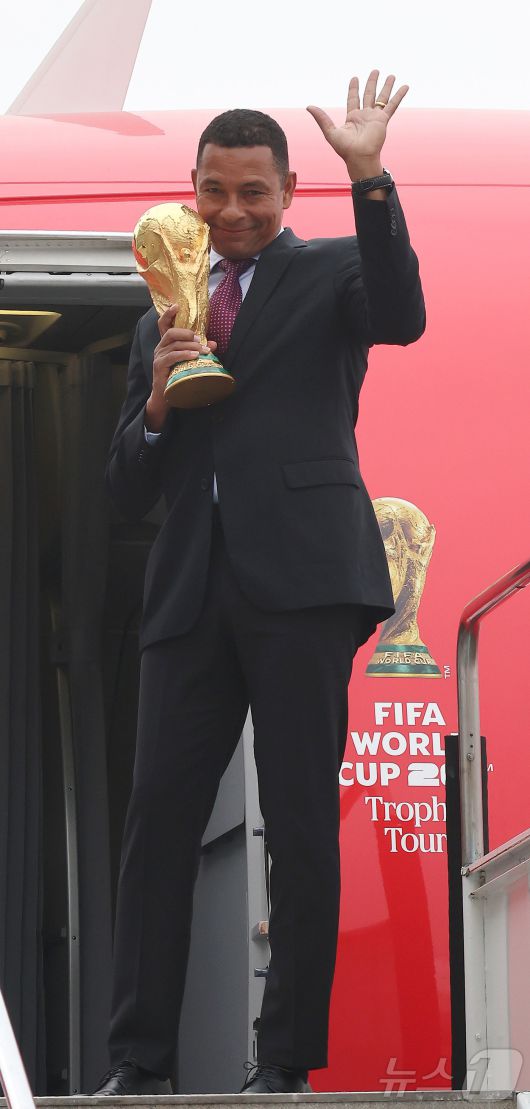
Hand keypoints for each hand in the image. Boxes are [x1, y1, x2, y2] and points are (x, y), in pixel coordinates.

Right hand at [146, 304, 216, 429]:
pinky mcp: (159, 366)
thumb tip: (214, 344)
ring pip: (174, 344)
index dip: (168, 314)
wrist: (165, 397)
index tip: (177, 306)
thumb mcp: (189, 362)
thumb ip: (199, 351)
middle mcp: (160, 348)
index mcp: (166, 344)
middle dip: (186, 332)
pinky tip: (194, 355)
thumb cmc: (177, 377)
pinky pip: (172, 356)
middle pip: (171, 332)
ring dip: (190, 345)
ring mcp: (159, 357)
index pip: (163, 324)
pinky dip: (184, 354)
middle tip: (199, 338)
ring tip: (202, 350)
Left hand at [307, 70, 408, 181]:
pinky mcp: (383, 120)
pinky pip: (392, 105)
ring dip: (386, 86)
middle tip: (375, 71)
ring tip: (391, 75)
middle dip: (372, 82)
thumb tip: (309, 106)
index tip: (355, 78)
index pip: (353, 98)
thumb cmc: (345, 149)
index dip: (354, 88)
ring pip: (382, 98)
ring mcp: (375, 117)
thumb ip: (321, 118)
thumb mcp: (330, 132)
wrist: (360, 158)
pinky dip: (399, 95)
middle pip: (369, 94)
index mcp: (352, 118)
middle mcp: (364, 116)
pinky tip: (405, 86)